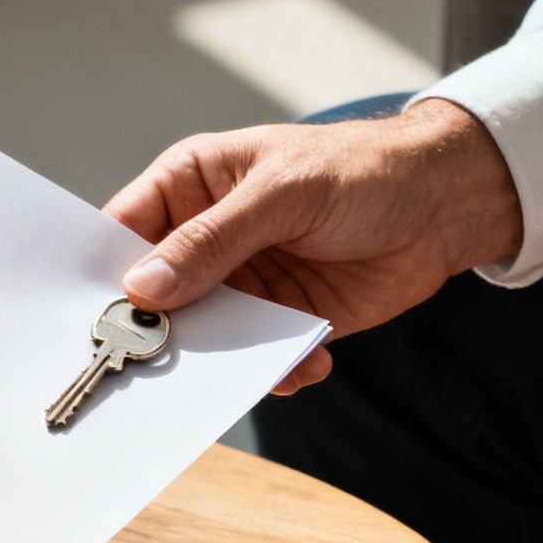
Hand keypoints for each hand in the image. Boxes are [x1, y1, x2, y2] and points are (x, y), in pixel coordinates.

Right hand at [105, 99, 522, 392]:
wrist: (447, 204)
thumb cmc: (363, 170)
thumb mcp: (283, 193)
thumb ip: (213, 240)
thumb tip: (145, 288)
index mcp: (191, 186)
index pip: (125, 231)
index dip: (105, 272)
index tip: (95, 316)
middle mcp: (207, 238)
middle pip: (156, 293)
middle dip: (158, 329)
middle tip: (155, 362)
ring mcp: (242, 281)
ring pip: (204, 333)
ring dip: (217, 358)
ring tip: (239, 372)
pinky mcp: (280, 319)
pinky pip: (255, 357)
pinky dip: (273, 370)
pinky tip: (309, 362)